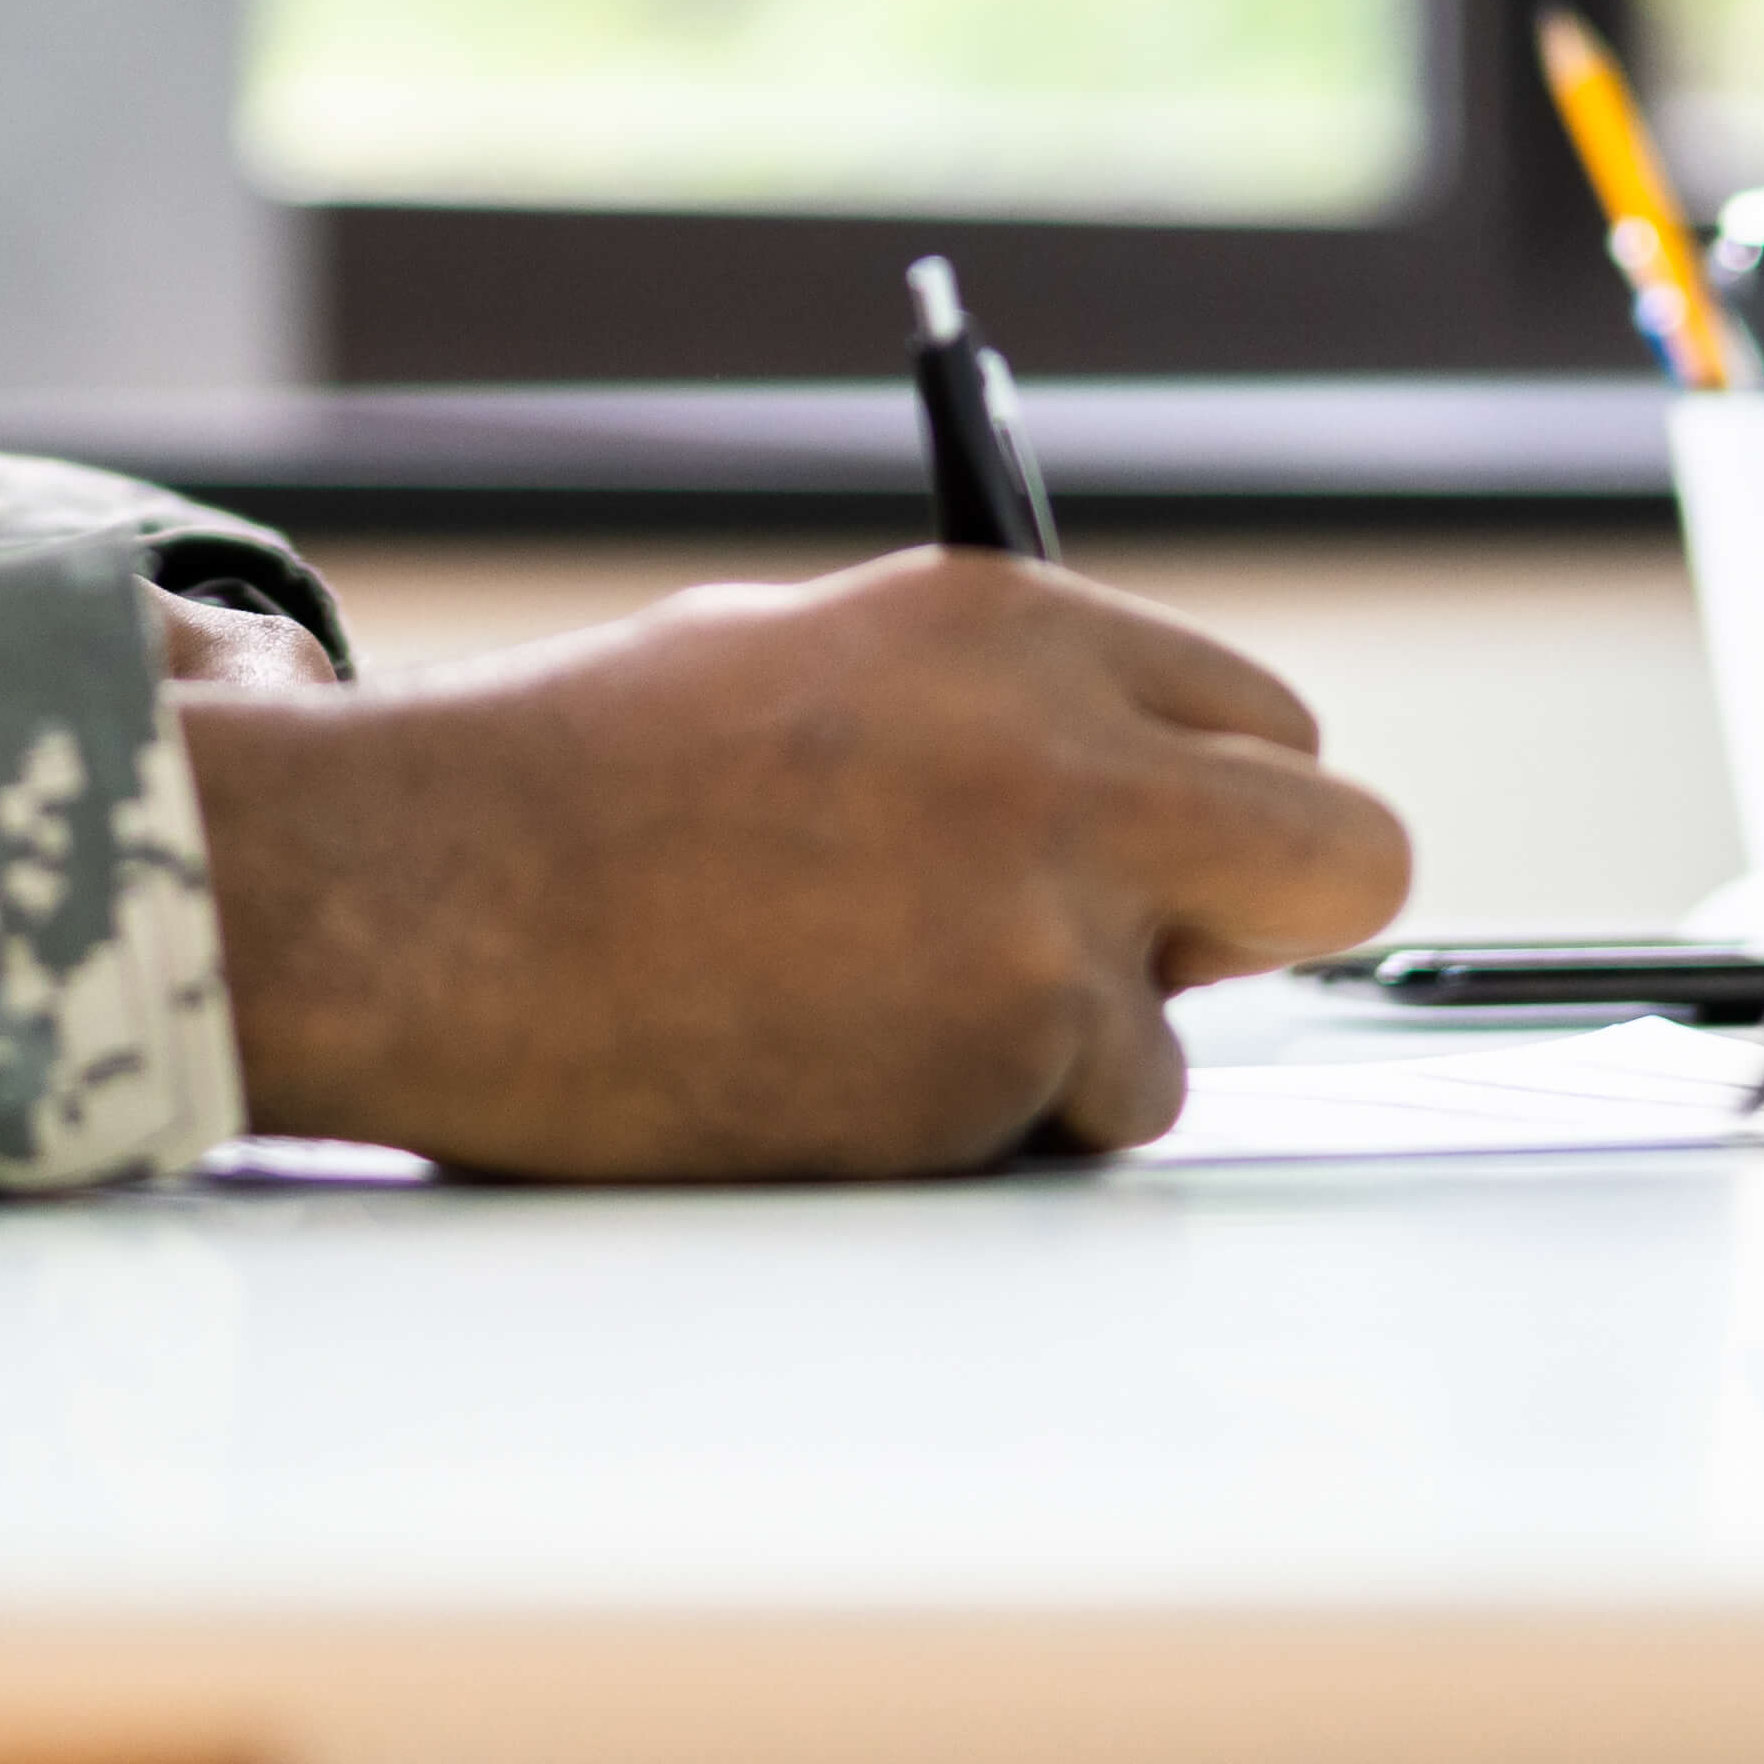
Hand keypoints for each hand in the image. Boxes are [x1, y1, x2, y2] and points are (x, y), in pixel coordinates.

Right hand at [176, 550, 1410, 1178]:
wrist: (418, 898)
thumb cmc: (569, 785)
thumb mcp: (808, 665)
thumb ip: (990, 722)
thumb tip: (1115, 804)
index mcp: (1019, 628)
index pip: (1264, 719)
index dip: (1215, 806)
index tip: (1160, 861)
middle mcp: (1072, 756)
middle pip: (1344, 853)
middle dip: (1269, 921)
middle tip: (1151, 965)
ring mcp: (1049, 919)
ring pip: (1170, 1044)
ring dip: (1055, 1062)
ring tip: (857, 1022)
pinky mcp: (1000, 1065)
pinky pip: (1050, 1134)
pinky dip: (959, 1135)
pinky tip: (813, 1072)